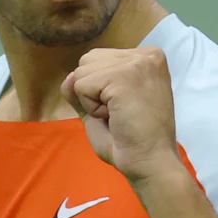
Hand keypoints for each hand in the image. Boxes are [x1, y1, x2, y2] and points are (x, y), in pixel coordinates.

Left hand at [60, 46, 182, 183]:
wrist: (150, 163)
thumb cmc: (131, 140)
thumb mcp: (102, 107)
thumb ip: (83, 89)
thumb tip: (68, 78)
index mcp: (147, 58)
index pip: (99, 58)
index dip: (100, 89)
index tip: (125, 108)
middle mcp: (146, 55)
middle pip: (87, 60)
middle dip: (93, 91)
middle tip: (120, 113)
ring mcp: (136, 64)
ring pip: (81, 72)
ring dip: (91, 101)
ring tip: (118, 115)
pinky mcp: (124, 76)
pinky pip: (81, 86)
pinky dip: (91, 108)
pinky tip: (115, 117)